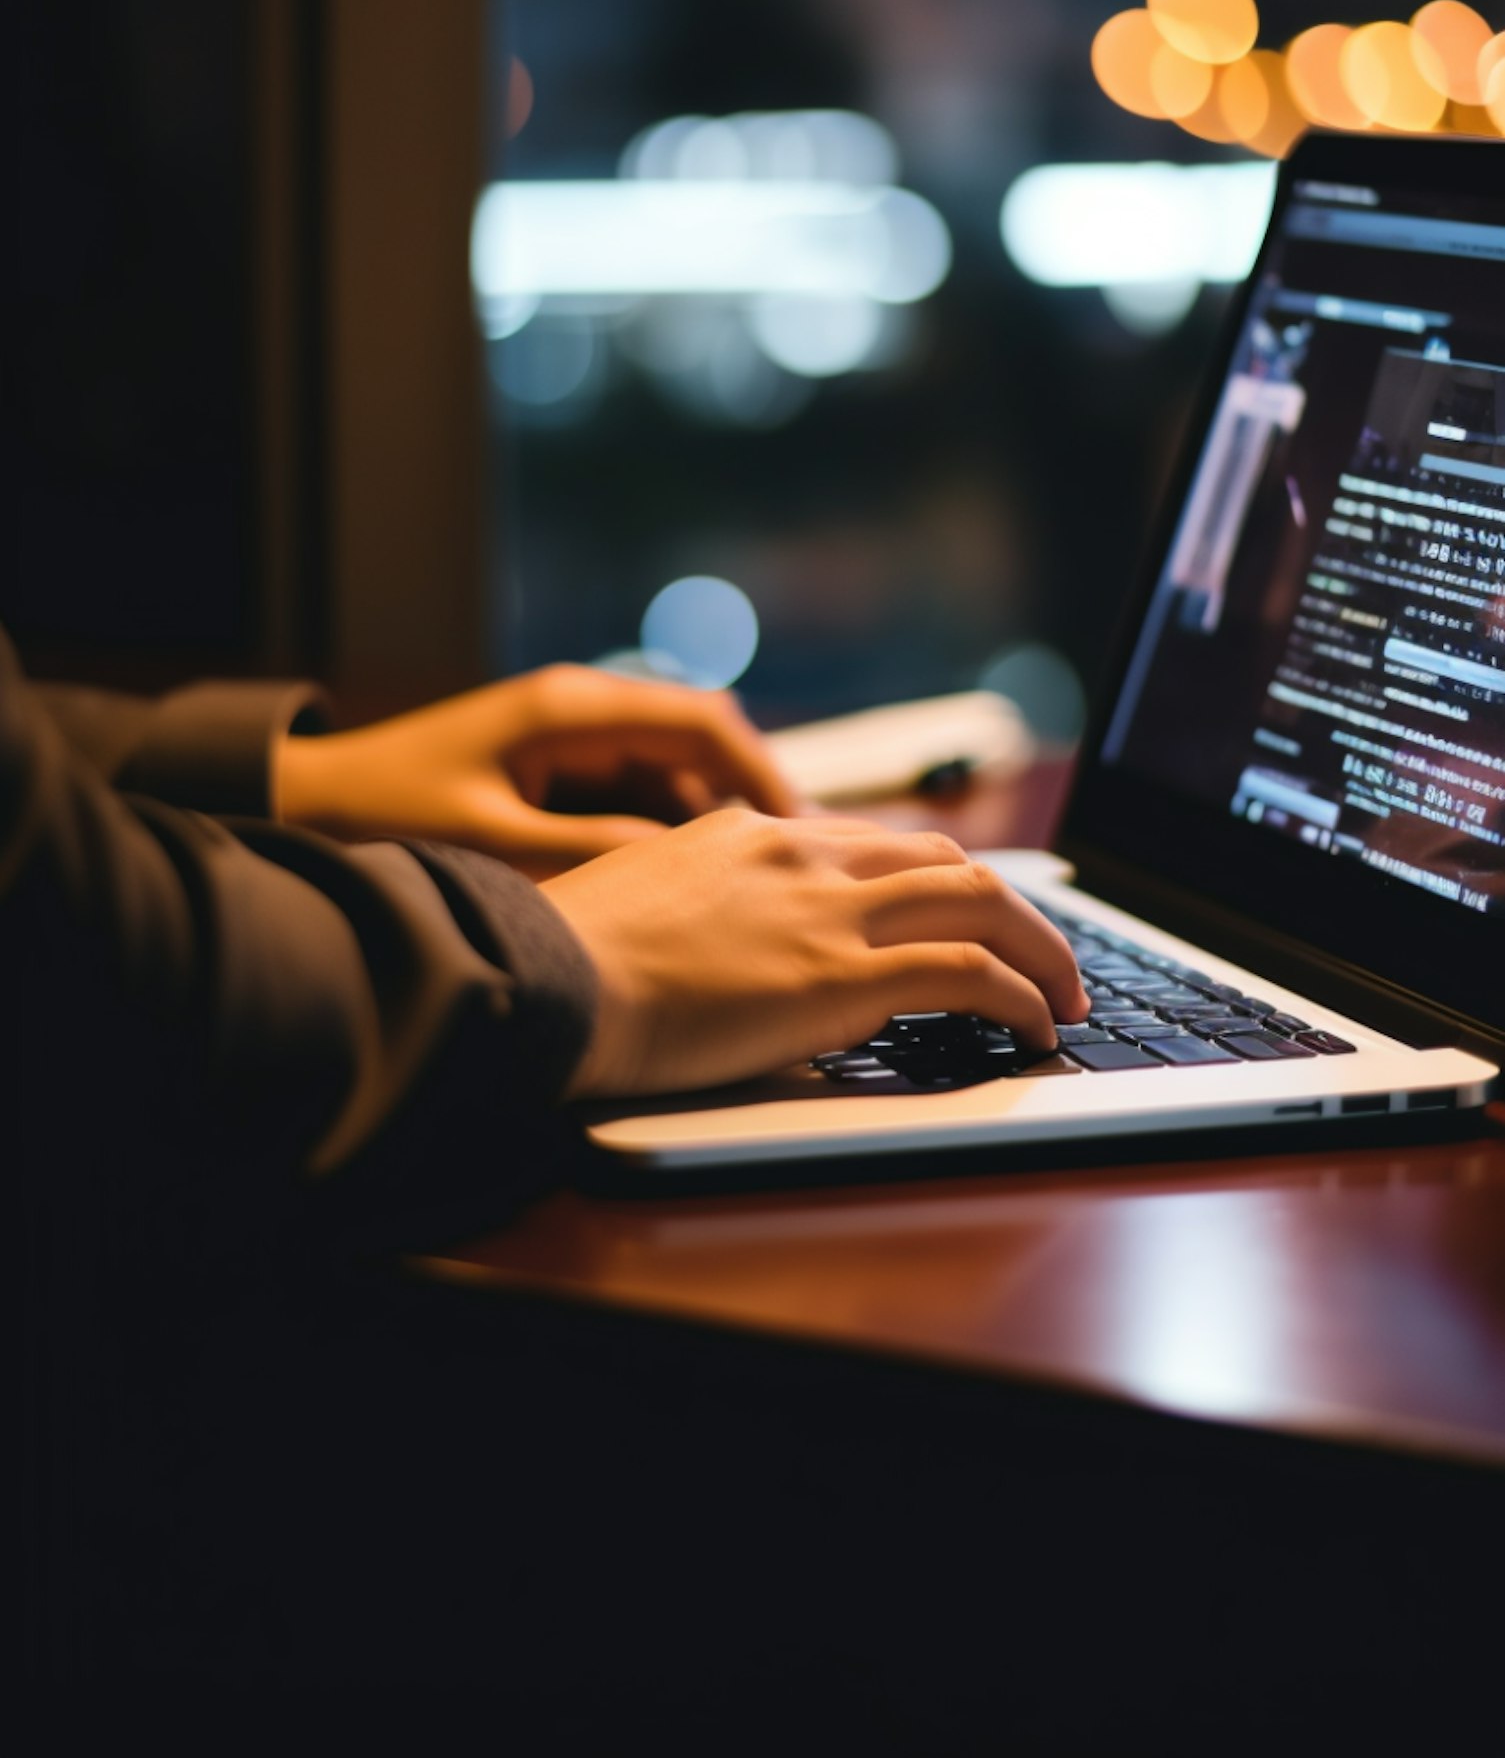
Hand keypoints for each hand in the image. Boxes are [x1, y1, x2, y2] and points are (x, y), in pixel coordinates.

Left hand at [275, 665, 801, 877]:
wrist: (302, 805)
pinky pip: (633, 796)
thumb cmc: (385, 816)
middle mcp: (580, 710)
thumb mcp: (499, 847)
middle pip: (699, 745)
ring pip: (670, 775)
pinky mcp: (551, 772)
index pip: (705, 723)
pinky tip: (681, 891)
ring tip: (748, 892)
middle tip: (793, 872)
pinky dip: (664, 835)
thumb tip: (695, 869)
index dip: (763, 777)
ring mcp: (566, 739)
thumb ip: (599, 853)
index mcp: (573, 708)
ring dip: (708, 825)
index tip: (801, 836)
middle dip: (747, 805)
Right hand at [541, 808, 1088, 1097]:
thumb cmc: (562, 961)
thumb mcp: (635, 904)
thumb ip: (696, 911)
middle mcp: (799, 853)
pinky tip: (1037, 1028)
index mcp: (747, 833)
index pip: (871, 842)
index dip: (934, 880)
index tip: (962, 913)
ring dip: (1040, 948)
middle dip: (1008, 905)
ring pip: (980, 901)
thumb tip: (721, 953)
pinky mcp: (841, 974)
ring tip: (1065, 995)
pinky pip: (970, 973)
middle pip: (943, 860)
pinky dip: (1022, 996)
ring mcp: (826, 908)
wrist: (542, 976)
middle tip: (1040, 954)